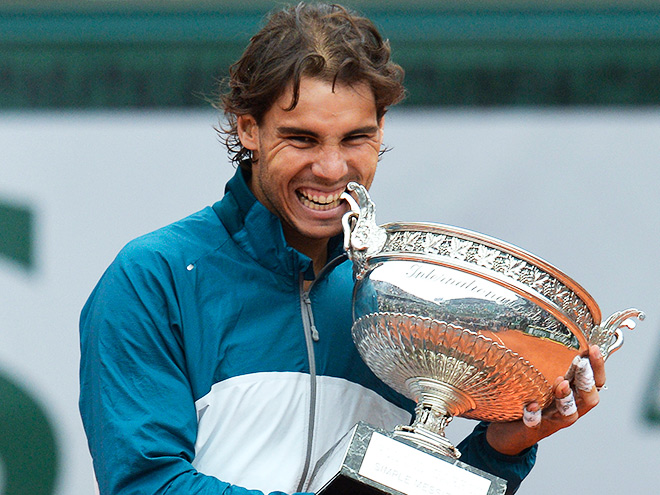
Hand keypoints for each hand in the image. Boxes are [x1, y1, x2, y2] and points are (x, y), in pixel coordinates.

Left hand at [485, 345, 604, 455]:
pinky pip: (536, 423)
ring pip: (569, 414)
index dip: (598, 366)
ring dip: (567, 398)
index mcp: (573, 394)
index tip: (593, 348)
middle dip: (586, 380)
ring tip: (561, 383)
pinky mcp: (533, 429)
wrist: (509, 433)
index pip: (595, 381)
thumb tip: (556, 331)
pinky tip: (530, 405)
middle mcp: (568, 408)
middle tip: (581, 363)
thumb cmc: (531, 401)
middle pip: (589, 398)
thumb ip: (552, 363)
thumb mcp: (544, 380)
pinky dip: (534, 415)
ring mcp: (552, 421)